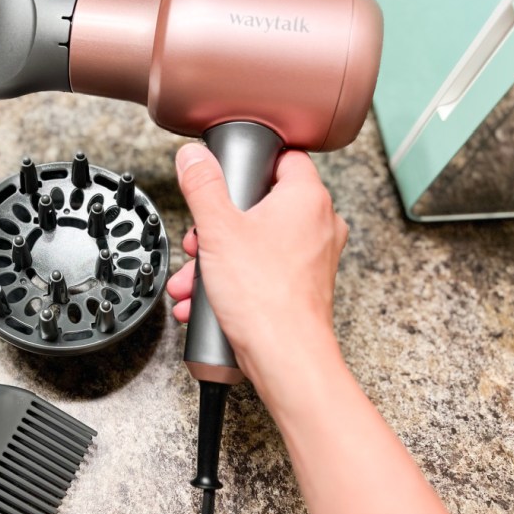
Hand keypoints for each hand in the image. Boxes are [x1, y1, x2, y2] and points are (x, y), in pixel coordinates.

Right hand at [167, 144, 348, 403]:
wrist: (285, 356)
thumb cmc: (264, 296)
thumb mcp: (218, 229)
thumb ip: (203, 186)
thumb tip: (194, 158)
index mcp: (307, 198)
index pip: (283, 157)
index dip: (249, 164)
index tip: (225, 178)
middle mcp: (319, 223)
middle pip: (262, 204)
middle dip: (219, 225)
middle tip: (200, 239)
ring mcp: (314, 256)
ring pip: (258, 241)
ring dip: (219, 257)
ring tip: (194, 277)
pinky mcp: (304, 284)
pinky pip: (263, 269)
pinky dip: (235, 278)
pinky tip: (206, 297)